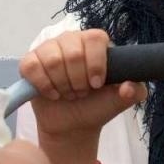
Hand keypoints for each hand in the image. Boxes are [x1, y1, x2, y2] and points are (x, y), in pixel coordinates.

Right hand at [21, 30, 145, 138]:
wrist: (73, 125)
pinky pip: (31, 66)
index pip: (95, 38)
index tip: (97, 84)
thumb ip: (135, 92)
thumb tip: (129, 86)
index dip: (96, 63)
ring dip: (62, 84)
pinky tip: (52, 94)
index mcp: (94, 43)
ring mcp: (48, 49)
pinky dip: (43, 85)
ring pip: (52, 60)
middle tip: (81, 92)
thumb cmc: (97, 106)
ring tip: (68, 93)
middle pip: (73, 51)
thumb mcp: (120, 101)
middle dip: (78, 80)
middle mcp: (71, 40)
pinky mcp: (29, 63)